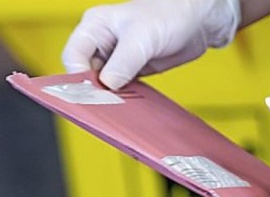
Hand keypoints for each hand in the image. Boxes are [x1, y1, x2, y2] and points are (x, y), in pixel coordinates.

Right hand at [62, 0, 239, 89]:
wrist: (196, 22)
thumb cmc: (169, 16)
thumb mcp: (142, 38)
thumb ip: (123, 62)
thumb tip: (108, 85)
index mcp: (94, 27)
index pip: (73, 56)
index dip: (79, 77)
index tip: (94, 93)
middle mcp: (102, 43)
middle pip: (85, 74)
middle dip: (94, 91)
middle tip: (107, 105)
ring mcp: (117, 59)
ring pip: (103, 85)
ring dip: (110, 97)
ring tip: (121, 107)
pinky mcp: (132, 71)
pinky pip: (122, 90)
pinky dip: (124, 99)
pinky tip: (131, 106)